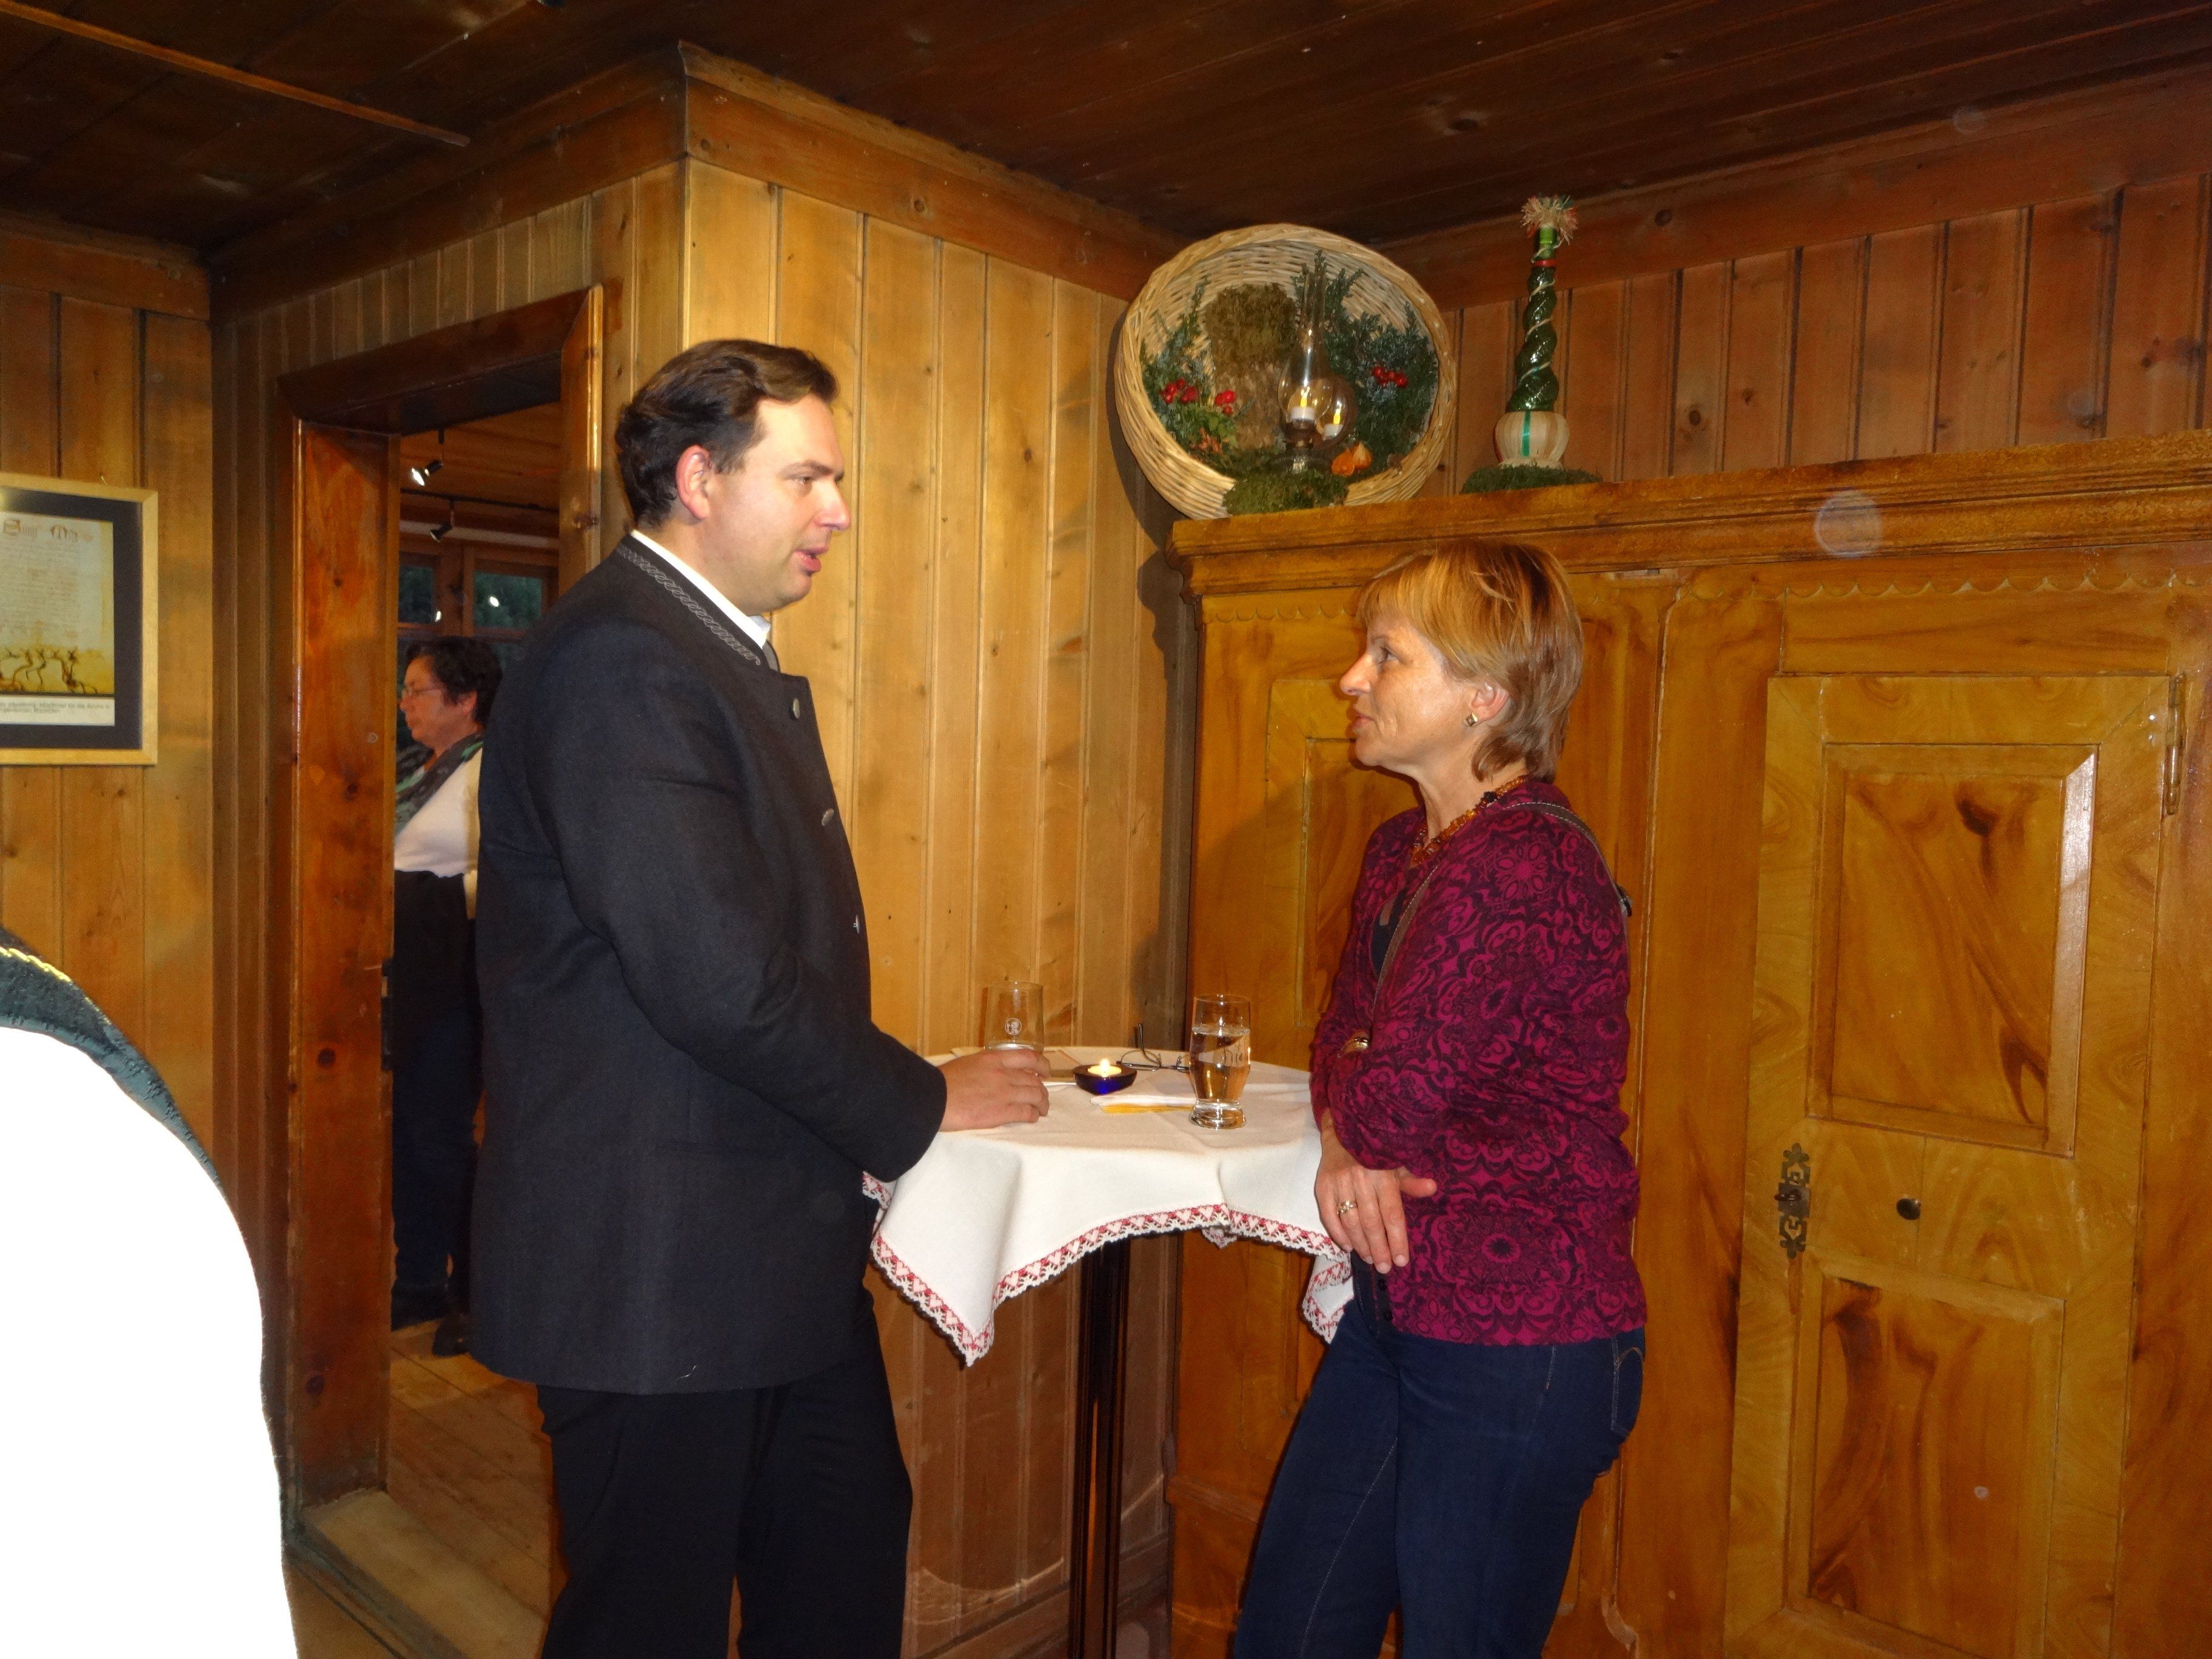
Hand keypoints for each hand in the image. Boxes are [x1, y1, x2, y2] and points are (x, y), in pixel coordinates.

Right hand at [938, 1048, 1048, 1130]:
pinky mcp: (1002, 1112)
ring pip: (1035, 1096)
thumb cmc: (942, 1082)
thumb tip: (993, 1071)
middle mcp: (1003, 1073)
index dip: (1042, 1065)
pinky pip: (1027, 1113)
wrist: (932, 1099)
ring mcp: (1004, 1093)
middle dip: (1042, 1089)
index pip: (1028, 1057)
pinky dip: (1033, 1115)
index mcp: (993, 1059)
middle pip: (1034, 1080)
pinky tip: (1032, 1118)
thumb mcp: (967, 1063)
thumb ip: (985, 1066)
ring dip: (1042, 1104)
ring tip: (1042, 1110)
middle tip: (1042, 1097)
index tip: (1045, 1071)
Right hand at [1315, 1113, 1436, 1272]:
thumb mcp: (1396, 1163)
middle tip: (1384, 1267)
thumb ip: (1410, 1181)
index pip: (1392, 1214)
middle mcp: (1361, 1179)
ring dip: (1360, 1244)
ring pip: (1350, 1222)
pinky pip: (1328, 1215)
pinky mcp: (1322, 1185)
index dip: (1397, 1239)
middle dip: (1379, 1249)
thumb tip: (1432, 1188)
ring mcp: (1339, 1183)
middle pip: (1371, 1222)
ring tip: (1369, 1258)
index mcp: (1383, 1175)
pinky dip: (1337, 1234)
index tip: (1401, 1261)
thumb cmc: (1374, 1152)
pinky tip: (1347, 1246)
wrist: (1343, 1131)